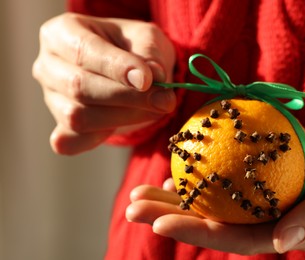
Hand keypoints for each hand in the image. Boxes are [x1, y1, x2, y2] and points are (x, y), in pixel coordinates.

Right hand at [33, 13, 175, 154]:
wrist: (130, 70)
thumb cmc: (133, 47)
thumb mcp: (146, 38)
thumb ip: (149, 55)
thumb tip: (154, 78)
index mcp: (62, 33)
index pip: (84, 51)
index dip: (116, 68)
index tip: (148, 80)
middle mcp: (48, 66)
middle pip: (79, 88)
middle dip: (127, 97)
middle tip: (164, 100)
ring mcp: (51, 100)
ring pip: (78, 117)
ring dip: (123, 117)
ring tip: (154, 108)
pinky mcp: (61, 127)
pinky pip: (73, 142)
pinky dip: (100, 138)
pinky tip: (124, 123)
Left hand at [126, 91, 304, 254]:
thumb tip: (285, 245)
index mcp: (298, 228)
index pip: (243, 239)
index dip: (203, 233)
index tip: (163, 221)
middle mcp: (276, 218)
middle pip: (218, 223)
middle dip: (174, 217)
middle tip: (133, 205)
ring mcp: (264, 197)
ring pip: (214, 203)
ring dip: (175, 199)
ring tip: (137, 194)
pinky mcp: (258, 175)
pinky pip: (222, 179)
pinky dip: (196, 176)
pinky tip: (171, 172)